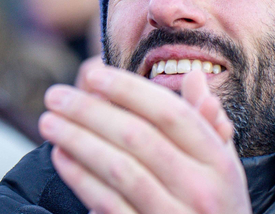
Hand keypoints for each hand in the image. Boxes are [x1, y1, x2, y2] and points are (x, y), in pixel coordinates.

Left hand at [39, 66, 251, 213]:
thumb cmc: (218, 206)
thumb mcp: (224, 165)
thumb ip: (207, 121)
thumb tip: (192, 74)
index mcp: (219, 162)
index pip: (171, 114)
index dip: (130, 90)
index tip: (93, 75)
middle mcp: (200, 189)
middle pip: (138, 138)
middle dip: (91, 111)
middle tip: (56, 95)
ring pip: (119, 170)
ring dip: (79, 141)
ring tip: (49, 121)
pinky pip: (109, 204)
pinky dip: (82, 178)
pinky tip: (62, 157)